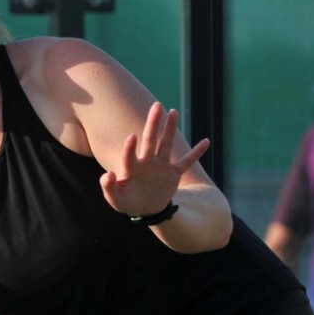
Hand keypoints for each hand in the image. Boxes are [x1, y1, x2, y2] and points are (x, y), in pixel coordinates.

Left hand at [98, 102, 209, 216]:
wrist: (145, 209)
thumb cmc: (128, 201)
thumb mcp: (116, 199)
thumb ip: (108, 188)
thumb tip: (107, 174)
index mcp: (131, 167)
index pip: (129, 155)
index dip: (130, 147)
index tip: (132, 137)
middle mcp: (147, 162)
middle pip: (150, 140)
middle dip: (153, 123)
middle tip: (157, 105)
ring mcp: (161, 166)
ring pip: (166, 145)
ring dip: (170, 129)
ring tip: (173, 112)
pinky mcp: (173, 174)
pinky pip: (186, 162)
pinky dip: (196, 153)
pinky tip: (206, 141)